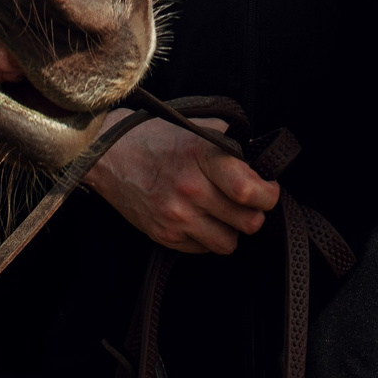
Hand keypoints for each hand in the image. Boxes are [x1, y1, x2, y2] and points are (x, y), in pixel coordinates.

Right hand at [85, 112, 278, 252]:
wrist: (108, 156)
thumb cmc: (154, 137)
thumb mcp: (194, 126)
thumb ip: (229, 141)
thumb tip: (258, 158)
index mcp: (202, 157)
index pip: (250, 191)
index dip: (268, 194)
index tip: (268, 189)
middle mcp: (190, 190)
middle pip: (248, 222)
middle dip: (254, 213)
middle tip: (248, 203)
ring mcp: (176, 217)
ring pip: (229, 243)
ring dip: (231, 229)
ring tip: (222, 212)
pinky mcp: (164, 235)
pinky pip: (203, 250)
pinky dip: (208, 237)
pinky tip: (200, 218)